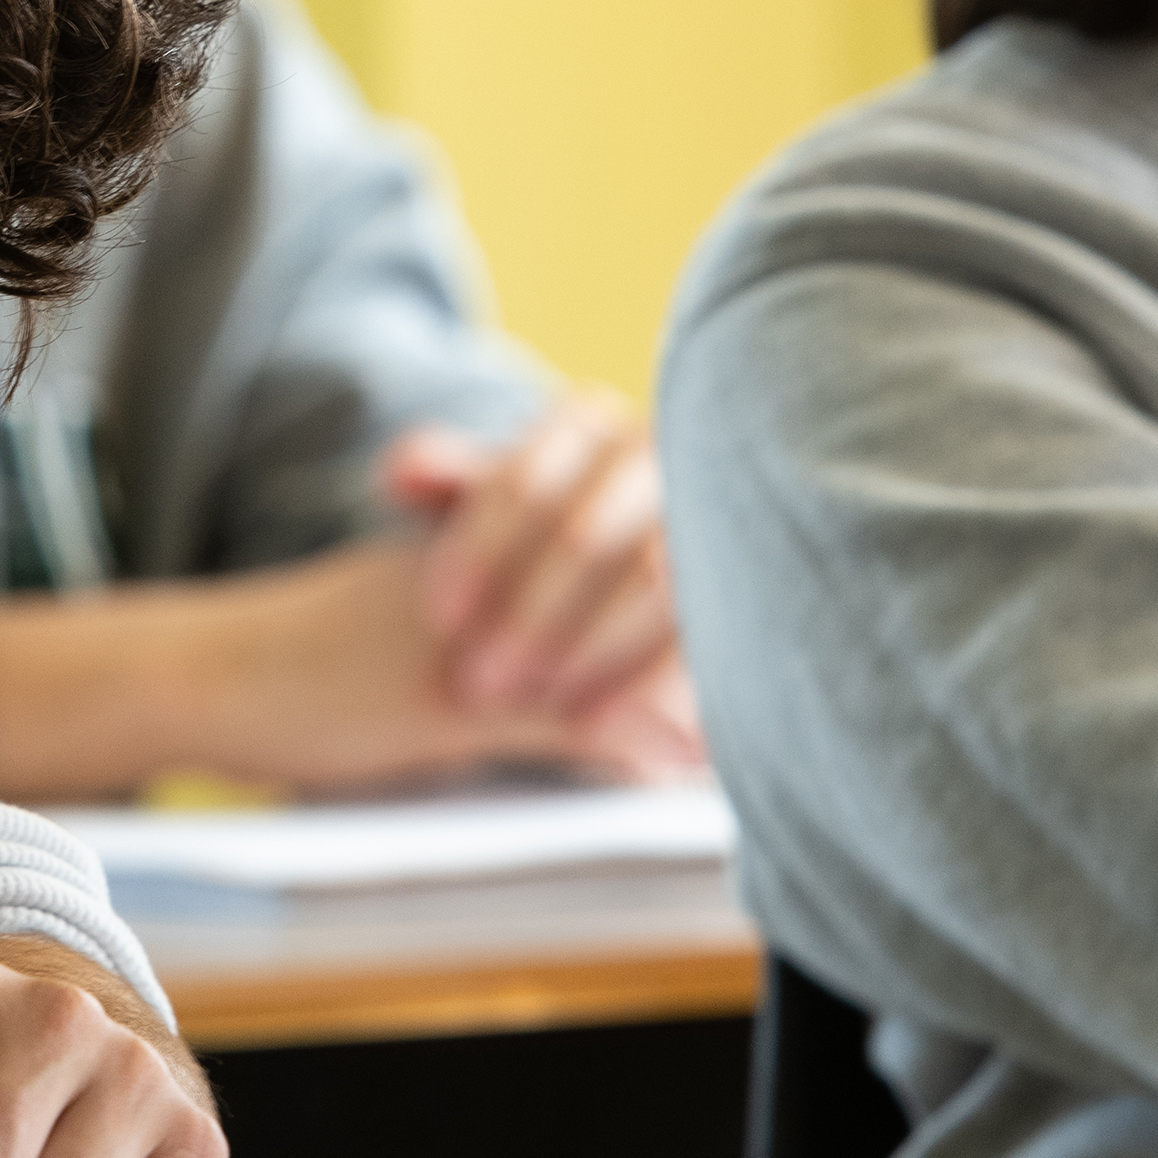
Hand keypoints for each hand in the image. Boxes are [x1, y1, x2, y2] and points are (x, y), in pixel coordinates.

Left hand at [389, 391, 702, 765]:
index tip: (440, 620)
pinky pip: (706, 635)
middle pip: (587, 534)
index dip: (476, 552)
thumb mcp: (494, 511)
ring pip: (653, 578)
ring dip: (585, 649)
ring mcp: (718, 516)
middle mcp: (663, 455)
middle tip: (476, 683)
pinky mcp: (753, 591)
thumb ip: (452, 486)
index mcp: (589, 428)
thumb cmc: (541, 546)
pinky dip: (653, 684)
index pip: (524, 481)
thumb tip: (403, 472)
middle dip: (528, 615)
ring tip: (537, 708)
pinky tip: (605, 729)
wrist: (634, 588)